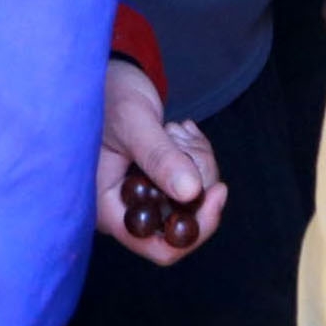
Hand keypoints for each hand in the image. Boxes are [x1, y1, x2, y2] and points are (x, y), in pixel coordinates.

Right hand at [96, 57, 223, 266]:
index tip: (217, 191)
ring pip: (194, 201)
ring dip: (198, 161)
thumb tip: (191, 192)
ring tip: (178, 128)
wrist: (110, 78)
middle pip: (183, 224)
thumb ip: (159, 157)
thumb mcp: (133, 122)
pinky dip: (197, 156)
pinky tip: (181, 131)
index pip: (158, 247)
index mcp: (107, 209)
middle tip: (184, 136)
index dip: (193, 228)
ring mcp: (144, 199)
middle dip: (197, 179)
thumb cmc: (108, 95)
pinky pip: (195, 184)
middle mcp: (125, 212)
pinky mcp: (158, 185)